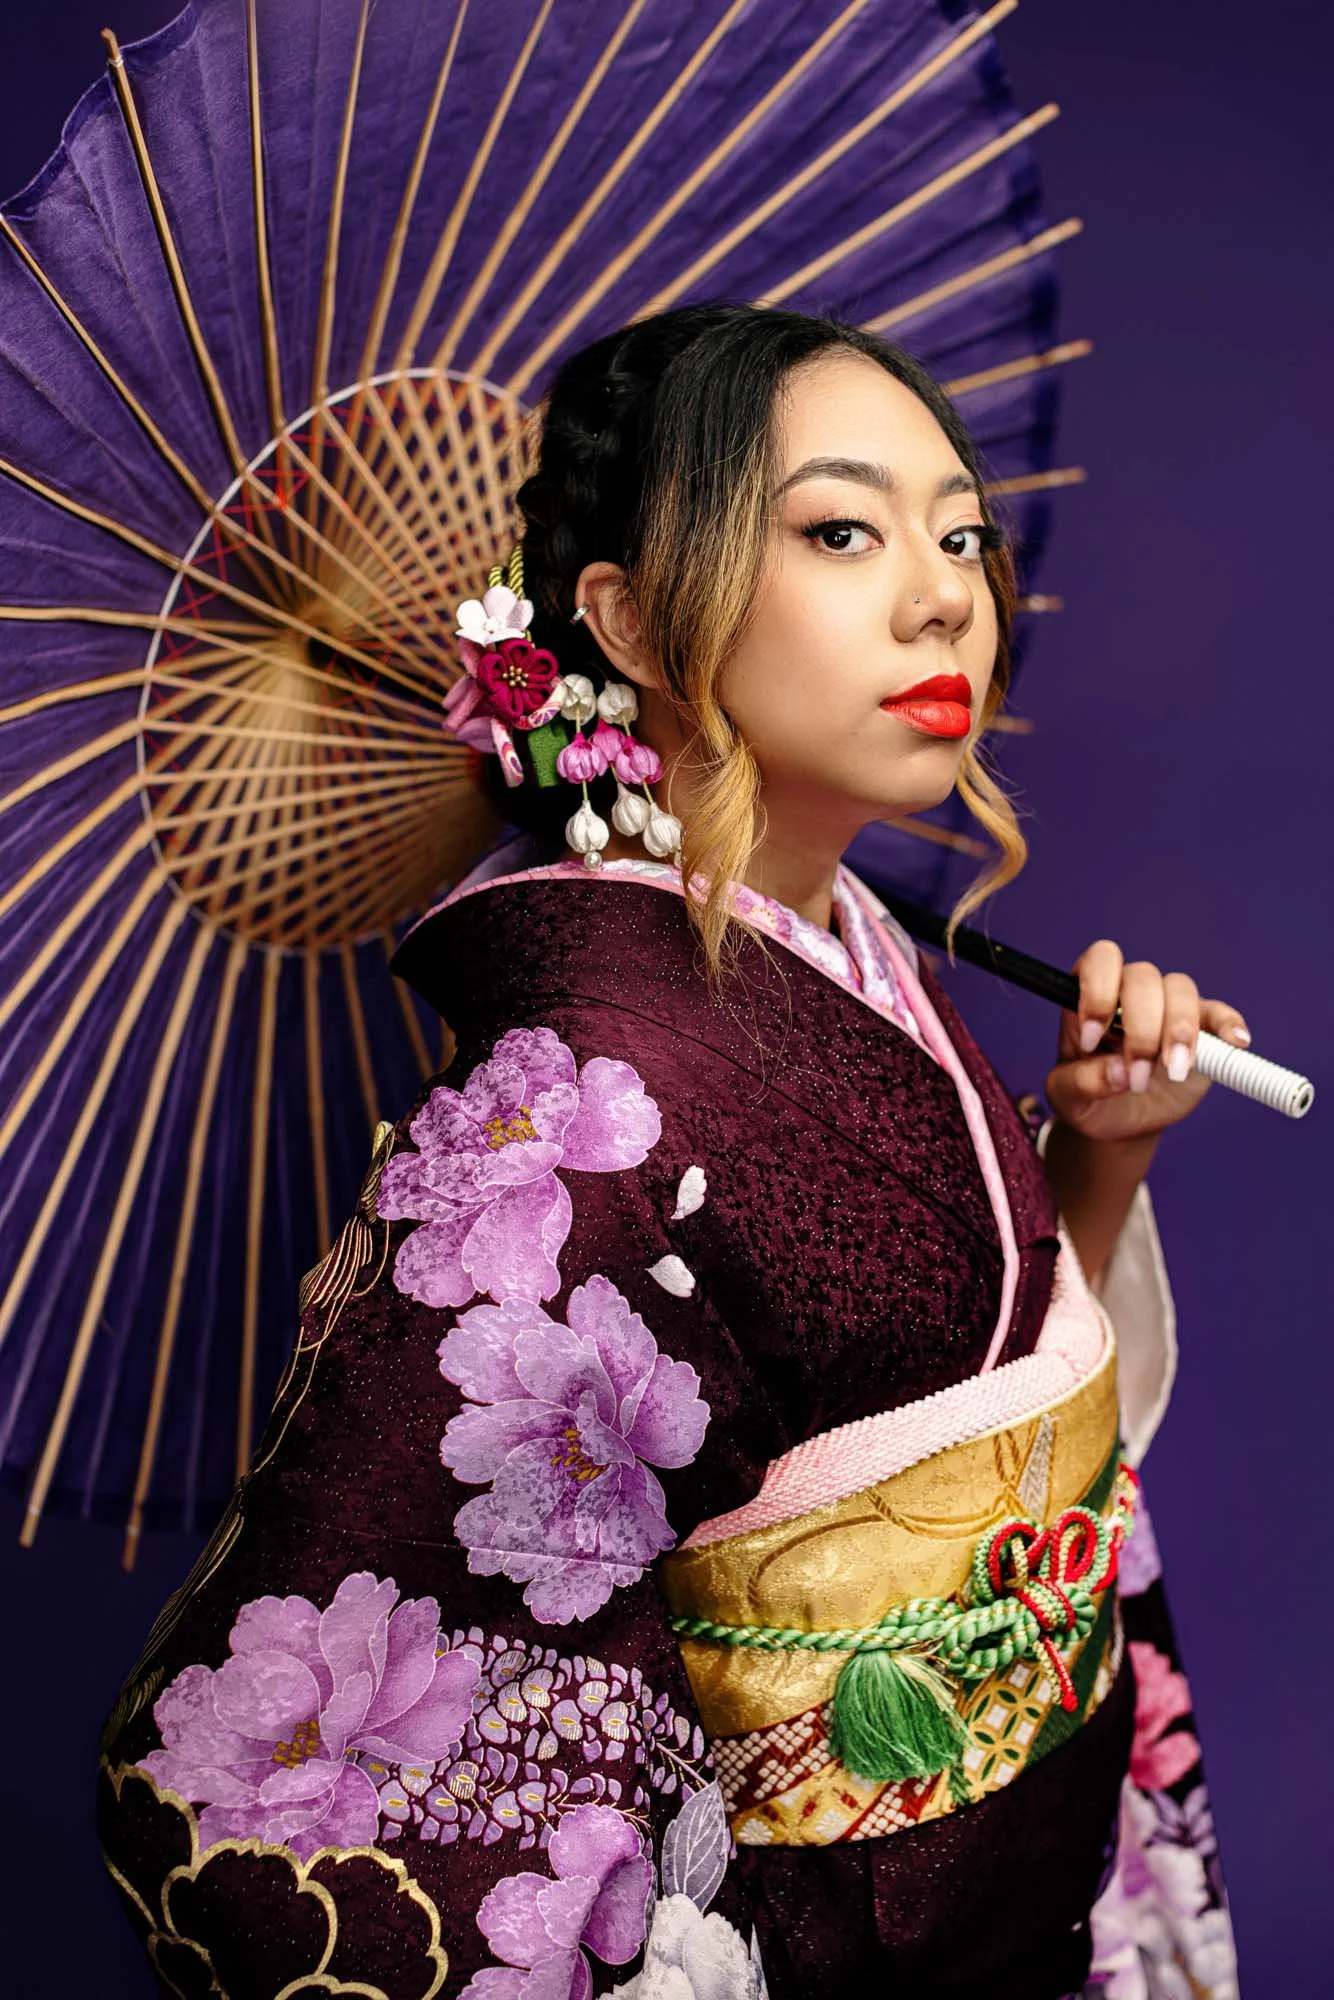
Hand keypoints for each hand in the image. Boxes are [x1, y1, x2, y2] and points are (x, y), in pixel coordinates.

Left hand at [1045, 939, 1252, 1143]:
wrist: (1121, 1121)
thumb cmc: (1088, 1099)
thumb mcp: (1067, 1097)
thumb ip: (1082, 1082)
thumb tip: (1119, 1070)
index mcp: (1088, 996)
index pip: (1099, 961)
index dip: (1098, 992)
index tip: (1092, 1038)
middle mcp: (1129, 992)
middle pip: (1143, 977)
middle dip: (1142, 1029)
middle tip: (1138, 1077)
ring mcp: (1167, 1006)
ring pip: (1180, 989)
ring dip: (1179, 1029)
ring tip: (1174, 1072)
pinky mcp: (1202, 1028)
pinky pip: (1218, 1012)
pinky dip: (1228, 1024)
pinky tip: (1234, 1043)